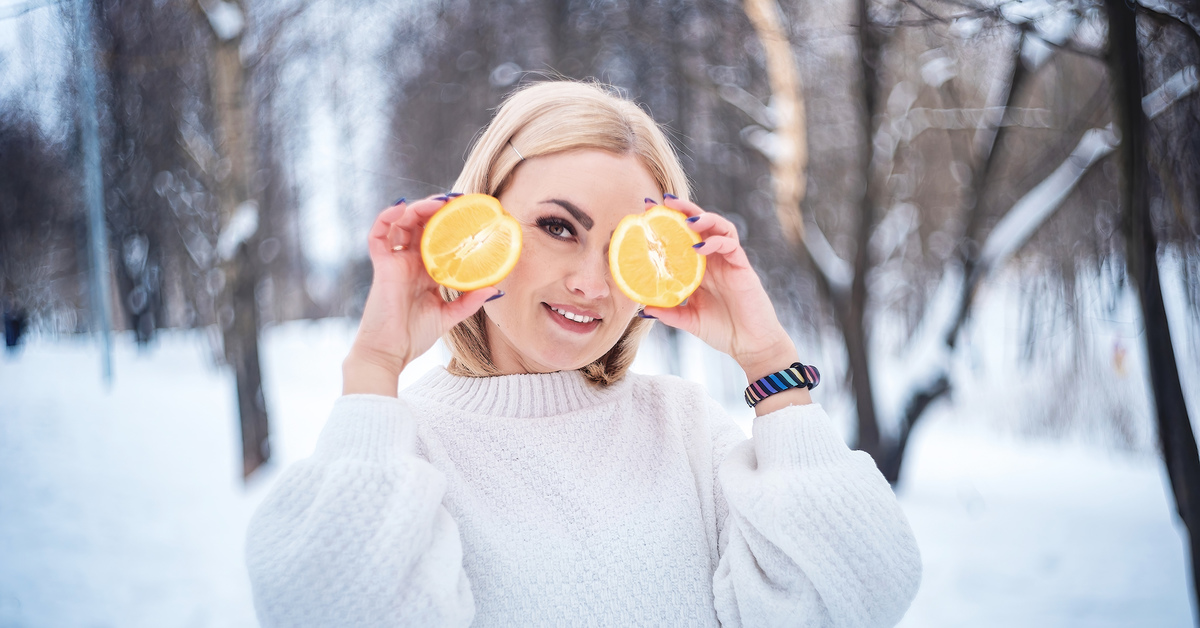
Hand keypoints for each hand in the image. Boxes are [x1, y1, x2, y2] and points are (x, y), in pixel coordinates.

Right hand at [343, 195, 500, 395]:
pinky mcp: (382, 266)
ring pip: (402, 224)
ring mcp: (396, 263)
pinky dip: (386, 217)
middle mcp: (411, 263)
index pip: (438, 240)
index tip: (469, 213)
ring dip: (418, 209)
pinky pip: (378, 235)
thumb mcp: (449, 316)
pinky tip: (401, 206)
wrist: (390, 353)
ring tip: (436, 202)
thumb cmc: (414, 337)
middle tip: (456, 202)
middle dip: (436, 211)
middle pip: (421, 226)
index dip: (450, 225)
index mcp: (426, 272)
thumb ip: (469, 302)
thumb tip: (494, 287)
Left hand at [642, 197, 800, 383]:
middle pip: (700, 224)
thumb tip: (642, 308)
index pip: (683, 237)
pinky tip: (701, 246)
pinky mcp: (742, 266)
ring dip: (703, 218)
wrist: (750, 345)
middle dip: (684, 210)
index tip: (646, 210)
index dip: (668, 222)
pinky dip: (716, 241)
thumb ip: (669, 312)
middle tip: (664, 201)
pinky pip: (731, 245)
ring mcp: (728, 260)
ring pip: (719, 226)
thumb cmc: (722, 330)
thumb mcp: (689, 320)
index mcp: (699, 267)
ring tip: (686, 219)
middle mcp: (713, 259)